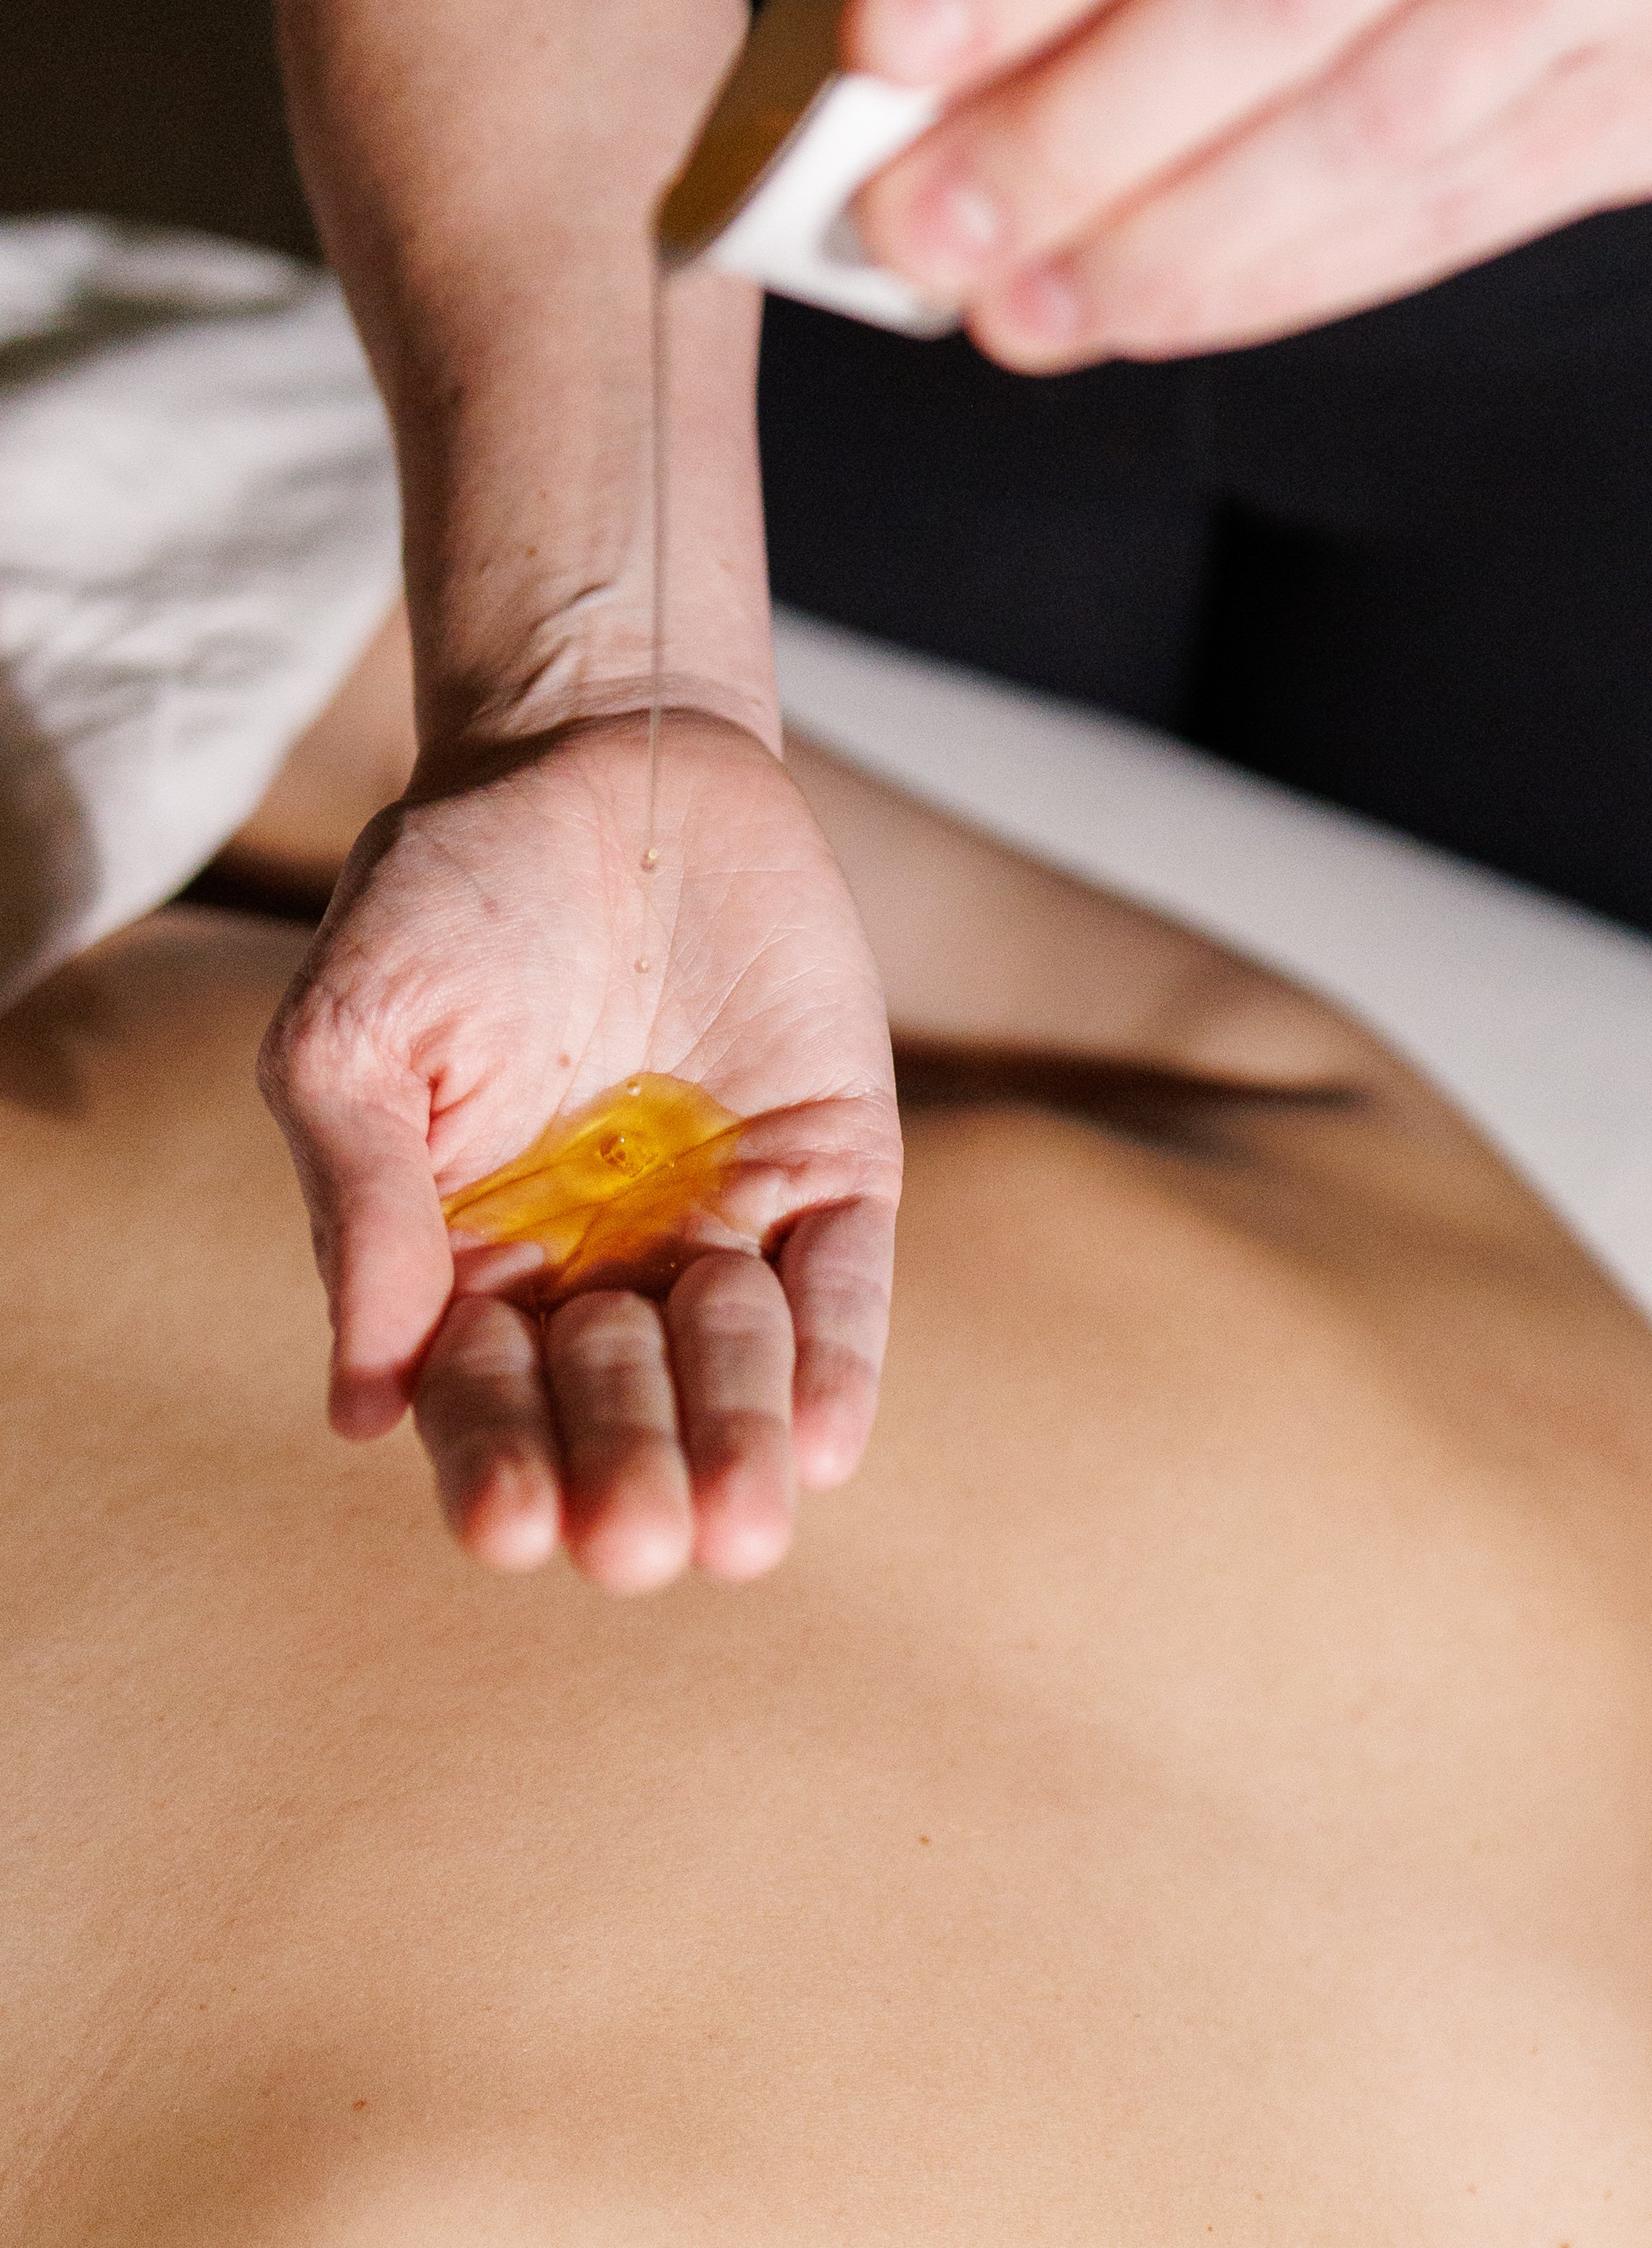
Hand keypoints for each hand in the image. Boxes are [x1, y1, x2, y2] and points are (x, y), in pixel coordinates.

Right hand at [259, 710, 900, 1591]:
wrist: (605, 759)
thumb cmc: (449, 893)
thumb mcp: (357, 1033)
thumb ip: (363, 1205)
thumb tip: (359, 1411)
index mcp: (472, 1262)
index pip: (482, 1396)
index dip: (495, 1462)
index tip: (510, 1525)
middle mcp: (600, 1269)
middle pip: (615, 1410)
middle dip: (623, 1473)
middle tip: (631, 1538)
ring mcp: (721, 1225)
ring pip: (736, 1371)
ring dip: (735, 1447)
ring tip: (736, 1526)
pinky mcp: (831, 1171)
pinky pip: (843, 1286)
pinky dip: (836, 1358)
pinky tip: (827, 1440)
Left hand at [847, 0, 1651, 363]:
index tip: (894, 39)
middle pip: (1275, 3)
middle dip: (1072, 137)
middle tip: (917, 224)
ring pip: (1362, 133)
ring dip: (1161, 243)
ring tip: (1008, 306)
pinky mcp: (1650, 96)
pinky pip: (1452, 212)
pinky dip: (1283, 277)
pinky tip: (1147, 313)